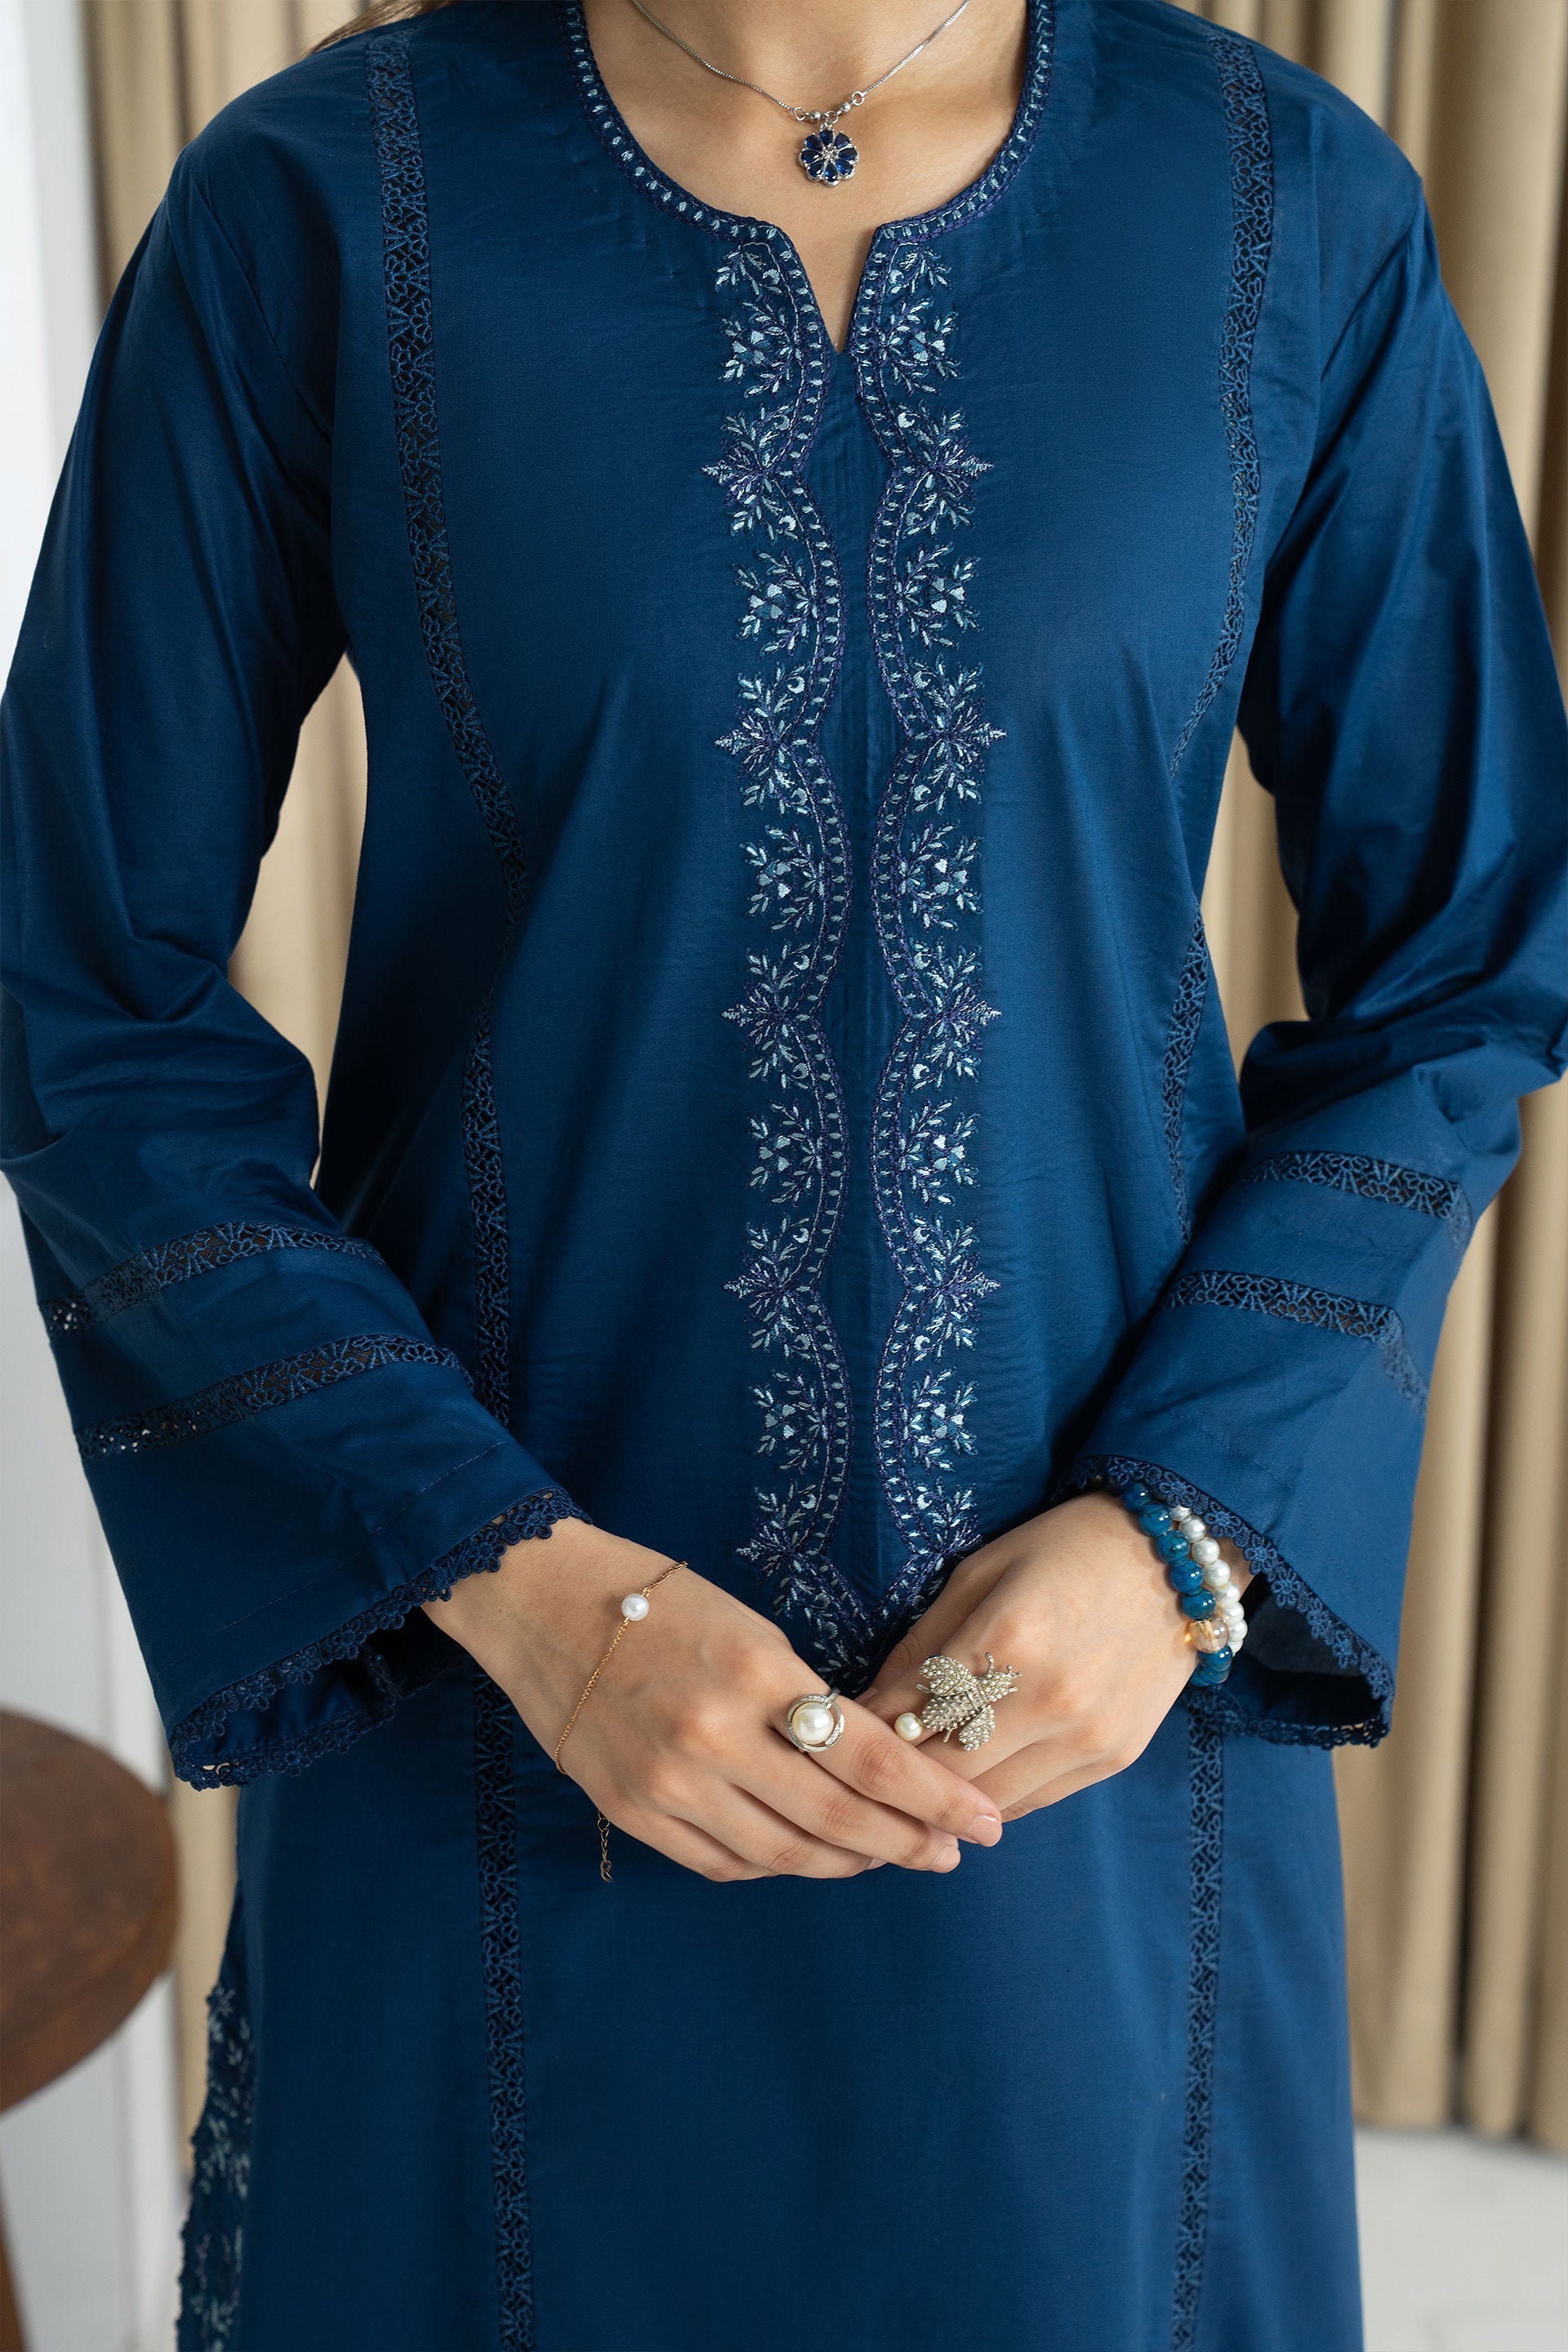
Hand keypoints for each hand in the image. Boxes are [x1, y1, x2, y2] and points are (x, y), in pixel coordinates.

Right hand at [425, 1516, 1002, 1881]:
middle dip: (904, 1843)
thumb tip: (874, 1762)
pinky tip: (807, 1855)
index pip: (868, 1756)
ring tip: (886, 1857)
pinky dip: (775, 1866)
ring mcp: (667, 1784)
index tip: (980, 1820)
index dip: (933, 1798)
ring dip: (845, 1863)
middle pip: (834, 1818)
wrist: (542, 1604)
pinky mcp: (631, 1812)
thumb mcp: (752, 1630)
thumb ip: (806, 1699)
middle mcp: (712, 1739)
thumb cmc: (660, 1602)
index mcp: (754, 1676)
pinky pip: (722, 1863)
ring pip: (782, 1853)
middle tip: (948, 1852)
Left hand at [860, 1492, 1251, 1818]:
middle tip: (854, 1782)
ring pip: (988, 1805)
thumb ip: (922, 1645)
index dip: (861, 1739)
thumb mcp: (979, 1573)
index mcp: (1008, 1639)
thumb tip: (865, 1707)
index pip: (911, 1719)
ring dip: (940, 1803)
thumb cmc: (1062, 1550)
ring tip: (900, 1792)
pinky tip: (966, 1782)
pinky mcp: (1116, 1758)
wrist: (1174, 1555)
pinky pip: (1034, 1802)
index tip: (826, 1744)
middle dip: (893, 1784)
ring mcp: (1089, 1737)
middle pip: (945, 1779)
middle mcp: (1051, 1699)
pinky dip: (991, 1798)